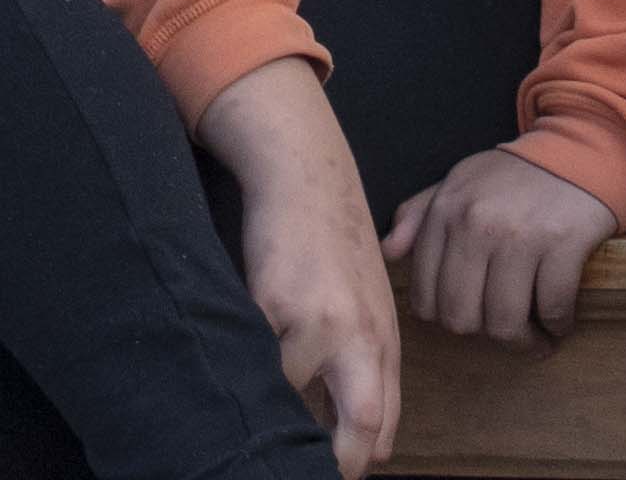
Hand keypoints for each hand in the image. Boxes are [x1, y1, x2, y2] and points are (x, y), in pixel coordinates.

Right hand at [202, 60, 401, 475]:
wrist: (307, 176)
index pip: (380, 424)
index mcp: (383, 343)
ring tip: (259, 394)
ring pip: (288, 393)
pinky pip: (254, 356)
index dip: (356, 461)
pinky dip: (246, 362)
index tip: (332, 473)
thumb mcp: (368, 308)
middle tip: (308, 471)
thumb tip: (356, 442)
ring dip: (273, 400)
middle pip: (361, 423)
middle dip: (336, 460)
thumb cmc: (333, 247)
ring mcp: (318, 320)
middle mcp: (359, 336)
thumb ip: (366, 370)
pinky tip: (242, 349)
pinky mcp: (273, 302)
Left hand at [384, 141, 616, 354]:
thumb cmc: (511, 177)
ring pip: (506, 323)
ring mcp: (520, 236)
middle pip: (462, 318)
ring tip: (534, 338)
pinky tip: (558, 321)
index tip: (470, 320)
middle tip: (503, 333)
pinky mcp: (563, 244)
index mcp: (445, 213)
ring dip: (523, 342)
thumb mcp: (457, 183)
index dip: (447, 321)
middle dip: (484, 337)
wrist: (575, 152)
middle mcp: (476, 225)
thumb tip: (389, 252)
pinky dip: (557, 326)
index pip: (426, 299)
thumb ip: (417, 215)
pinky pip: (553, 309)